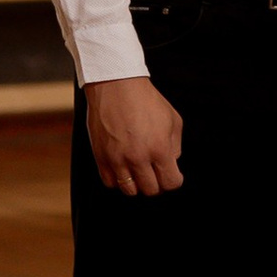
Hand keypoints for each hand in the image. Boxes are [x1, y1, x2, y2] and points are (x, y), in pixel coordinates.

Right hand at [86, 74, 183, 196]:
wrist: (116, 86)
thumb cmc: (145, 99)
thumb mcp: (172, 119)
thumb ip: (175, 145)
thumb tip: (172, 162)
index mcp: (159, 149)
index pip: (171, 182)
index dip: (173, 180)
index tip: (171, 175)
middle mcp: (138, 157)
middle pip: (151, 190)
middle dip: (156, 183)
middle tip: (155, 172)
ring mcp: (118, 159)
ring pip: (130, 190)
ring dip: (137, 184)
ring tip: (138, 171)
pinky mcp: (101, 157)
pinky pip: (110, 182)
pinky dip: (118, 180)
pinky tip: (123, 168)